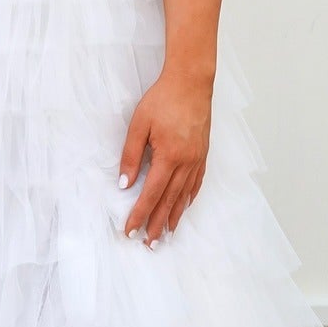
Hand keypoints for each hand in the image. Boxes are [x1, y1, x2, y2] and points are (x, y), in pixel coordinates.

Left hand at [118, 68, 211, 247]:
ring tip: (165, 235)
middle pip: (169, 201)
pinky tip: (183, 208)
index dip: (139, 214)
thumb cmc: (163, 100)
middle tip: (148, 244)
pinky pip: (196, 183)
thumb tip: (124, 183)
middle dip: (156, 224)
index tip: (130, 230)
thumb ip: (131, 155)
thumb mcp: (139, 124)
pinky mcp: (203, 153)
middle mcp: (186, 162)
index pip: (151, 194)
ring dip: (173, 217)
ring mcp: (197, 159)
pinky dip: (188, 199)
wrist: (191, 82)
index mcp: (168, 156)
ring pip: (184, 196)